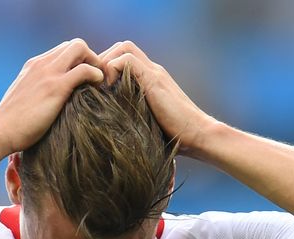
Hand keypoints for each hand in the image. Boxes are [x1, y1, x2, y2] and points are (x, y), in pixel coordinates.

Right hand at [0, 39, 103, 154]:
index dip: (79, 61)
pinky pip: (84, 70)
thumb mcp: (25, 100)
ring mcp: (48, 74)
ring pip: (80, 48)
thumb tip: (51, 104)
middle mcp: (41, 64)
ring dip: (95, 63)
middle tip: (95, 81)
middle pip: (74, 44)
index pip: (63, 50)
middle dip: (90, 58)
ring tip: (98, 85)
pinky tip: (96, 89)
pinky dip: (96, 76)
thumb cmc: (13, 124)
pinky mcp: (55, 88)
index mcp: (34, 66)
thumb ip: (38, 93)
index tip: (86, 80)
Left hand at [98, 41, 215, 155]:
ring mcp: (154, 73)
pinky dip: (112, 70)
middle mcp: (153, 71)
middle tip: (95, 84)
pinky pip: (128, 60)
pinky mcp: (154, 80)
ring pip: (124, 48)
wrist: (198, 135)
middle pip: (122, 46)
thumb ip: (133, 114)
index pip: (124, 55)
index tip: (97, 87)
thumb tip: (109, 128)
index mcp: (151, 78)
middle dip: (103, 60)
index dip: (106, 66)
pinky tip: (110, 91)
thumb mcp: (148, 122)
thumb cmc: (174, 137)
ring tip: (102, 86)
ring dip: (107, 62)